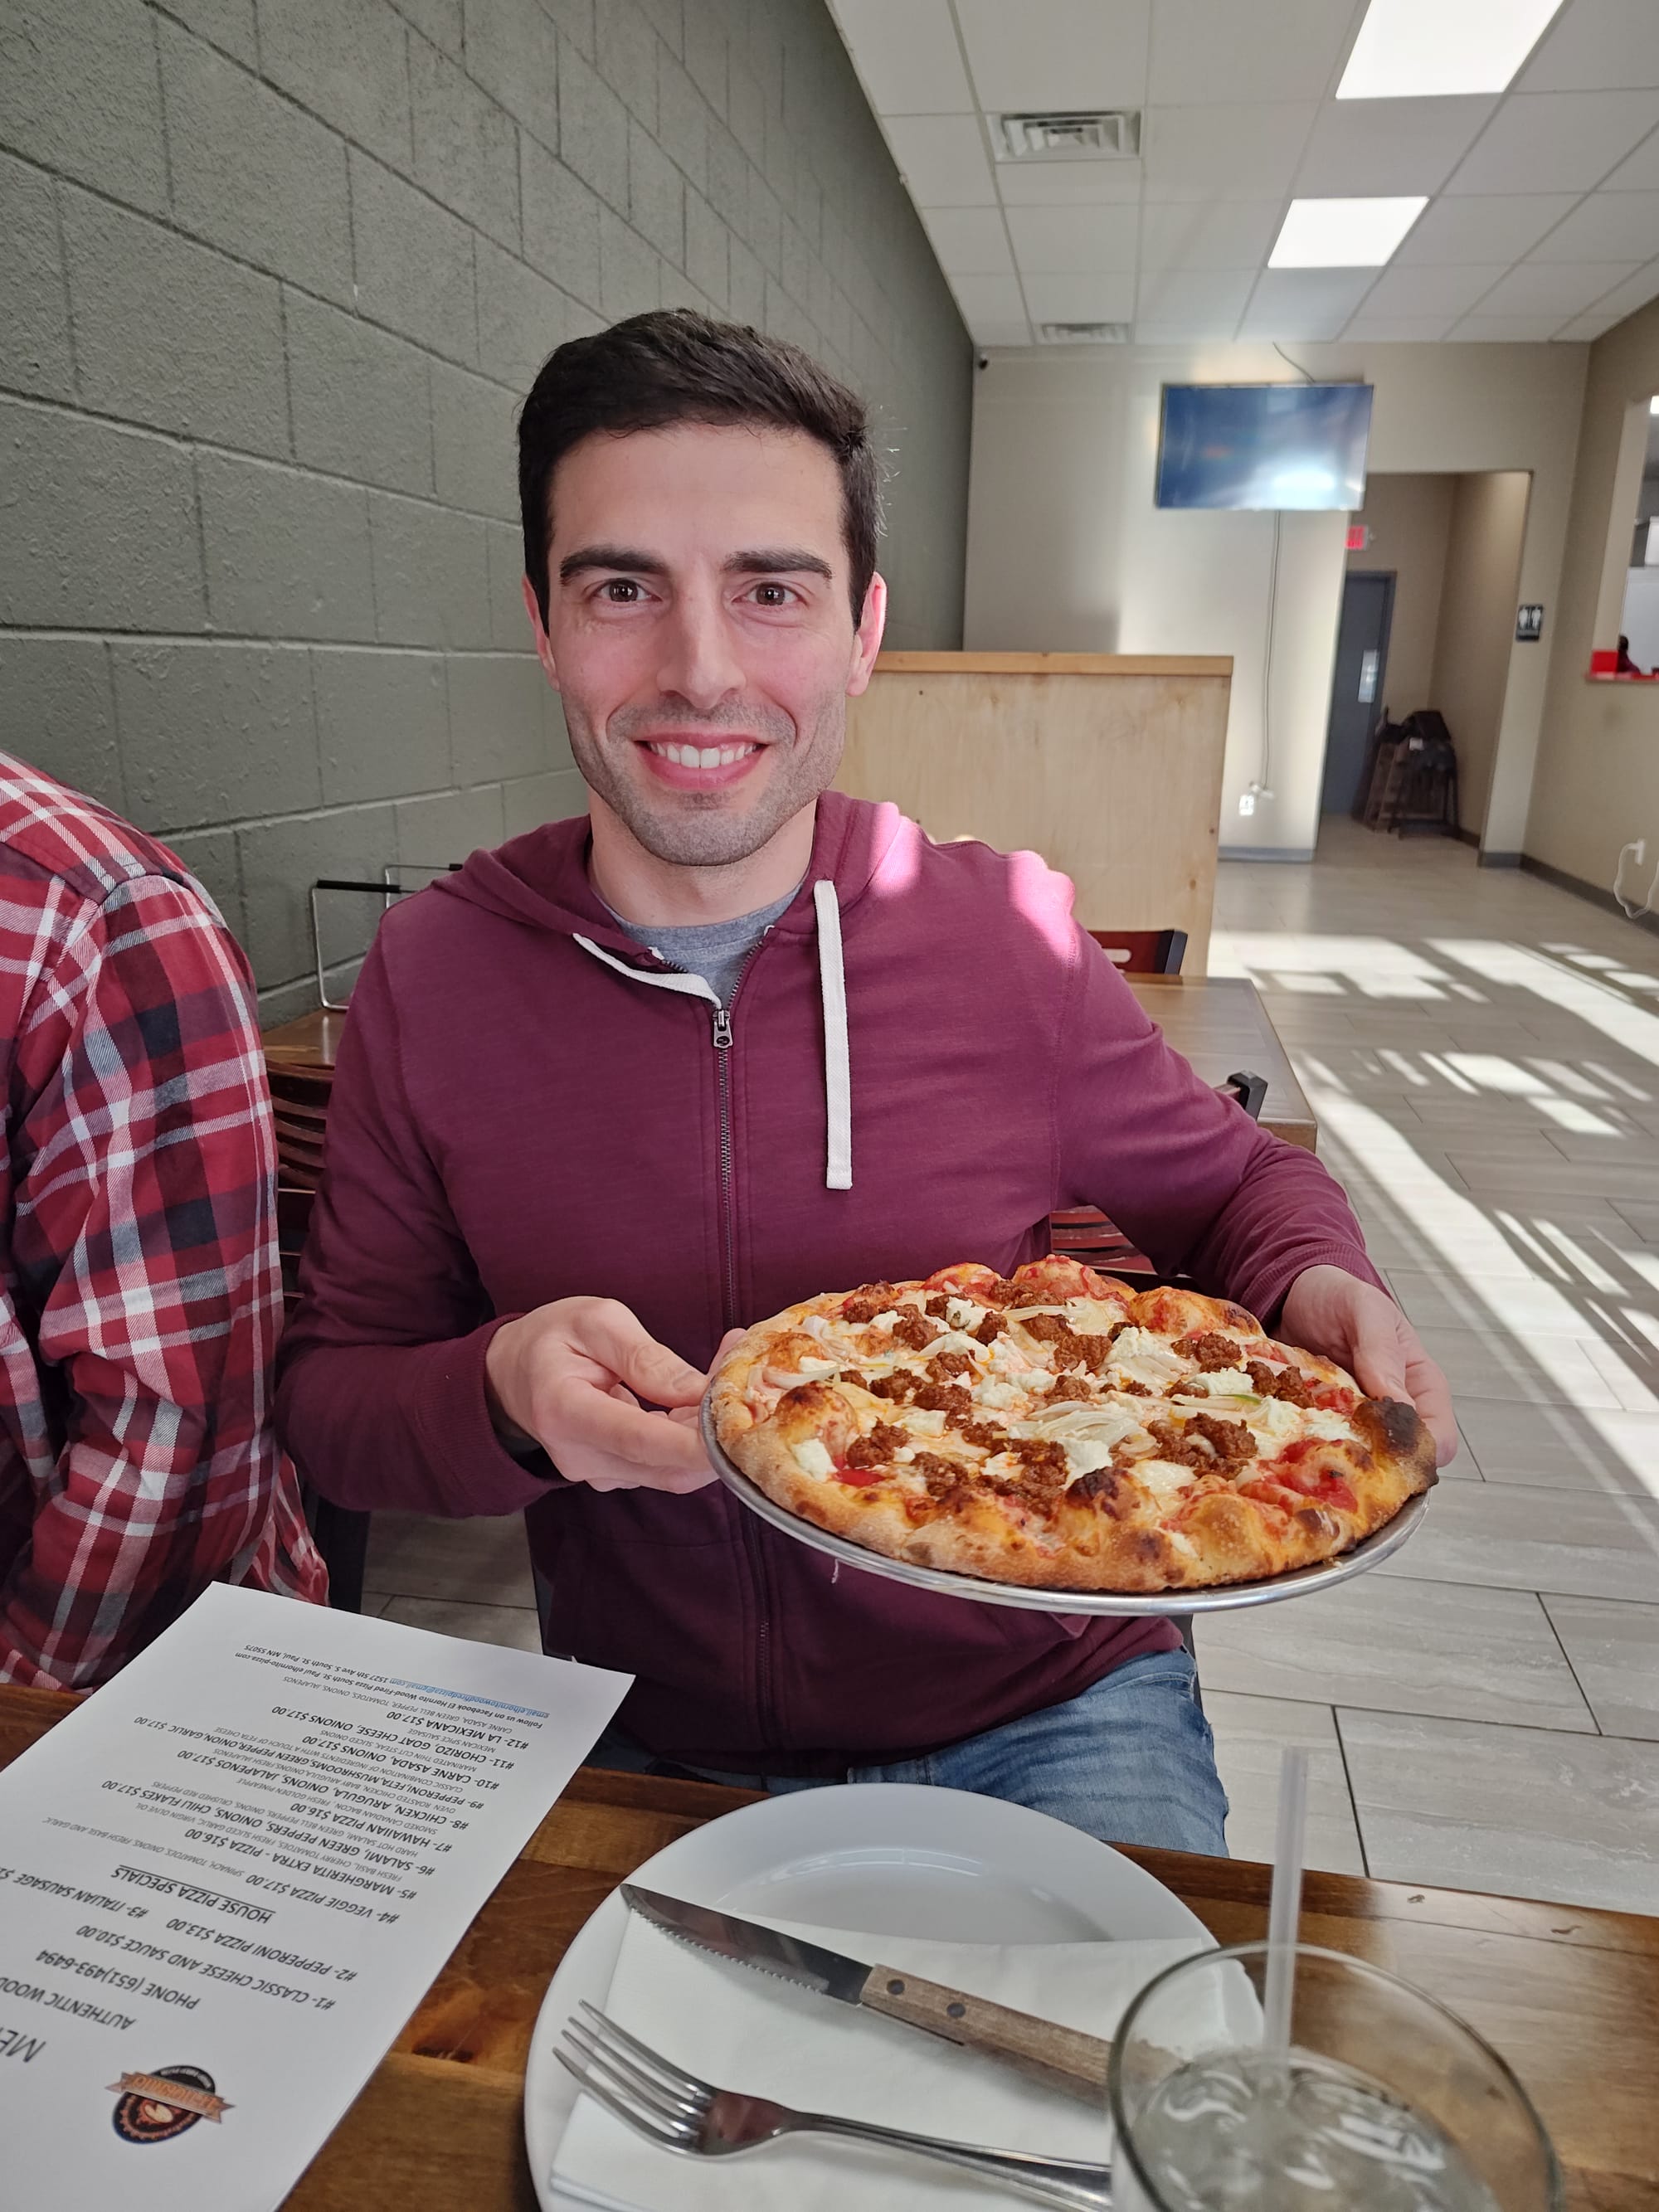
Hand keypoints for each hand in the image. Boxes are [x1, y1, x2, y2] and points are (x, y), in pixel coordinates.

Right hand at [485, 1298, 730, 1492]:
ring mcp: (596, 1473)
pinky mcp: (614, 1476)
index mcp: (565, 1411)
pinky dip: (692, 1435)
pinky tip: (699, 1395)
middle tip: (739, 1372)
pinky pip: (665, 1464)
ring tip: (722, 1371)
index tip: (736, 1428)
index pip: (638, 1441)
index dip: (693, 1443)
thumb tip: (699, 1392)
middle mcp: (579, 1456)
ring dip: (706, 1430)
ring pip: (672, 1468)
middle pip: (665, 1465)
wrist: (511, 1375)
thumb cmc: (551, 1339)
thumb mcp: (596, 1322)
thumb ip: (646, 1358)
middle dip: (713, 1430)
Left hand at [1278, 1265, 1457, 1467]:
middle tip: (1337, 1450)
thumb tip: (1396, 1403)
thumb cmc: (1340, 1297)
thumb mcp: (1365, 1312)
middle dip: (1373, 1465)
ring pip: (1359, 1461)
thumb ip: (1382, 1353)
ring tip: (1308, 1441)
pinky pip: (1321, 1448)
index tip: (1379, 1447)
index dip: (1416, 1453)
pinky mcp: (1323, 1424)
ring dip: (1335, 1457)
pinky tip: (1288, 1435)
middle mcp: (1394, 1412)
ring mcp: (1357, 1422)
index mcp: (1421, 1388)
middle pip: (1399, 1463)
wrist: (1295, 1295)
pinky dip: (1307, 1446)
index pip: (1439, 1441)